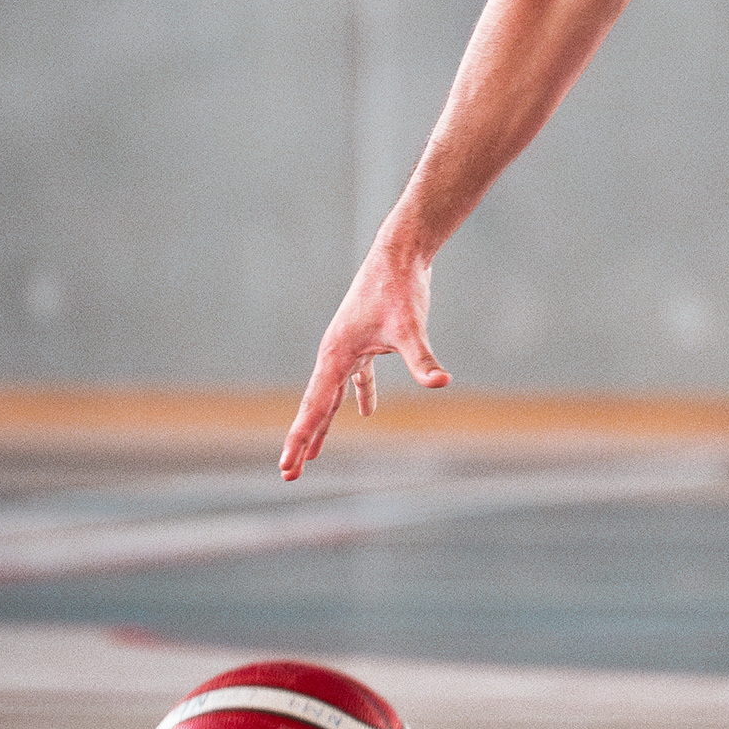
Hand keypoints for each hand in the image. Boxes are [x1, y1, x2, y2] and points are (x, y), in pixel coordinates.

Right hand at [279, 225, 449, 479]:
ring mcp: (348, 347)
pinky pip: (357, 377)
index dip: (301, 439)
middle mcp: (335, 354)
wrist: (400, 253)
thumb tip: (441, 382)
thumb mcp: (410, 327)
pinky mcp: (366, 340)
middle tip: (289, 474)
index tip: (288, 467)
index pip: (314, 407)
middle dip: (304, 440)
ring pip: (332, 395)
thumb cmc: (400, 287)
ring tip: (314, 455)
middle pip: (316, 406)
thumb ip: (422, 358)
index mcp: (335, 356)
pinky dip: (359, 395)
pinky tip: (367, 413)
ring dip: (325, 424)